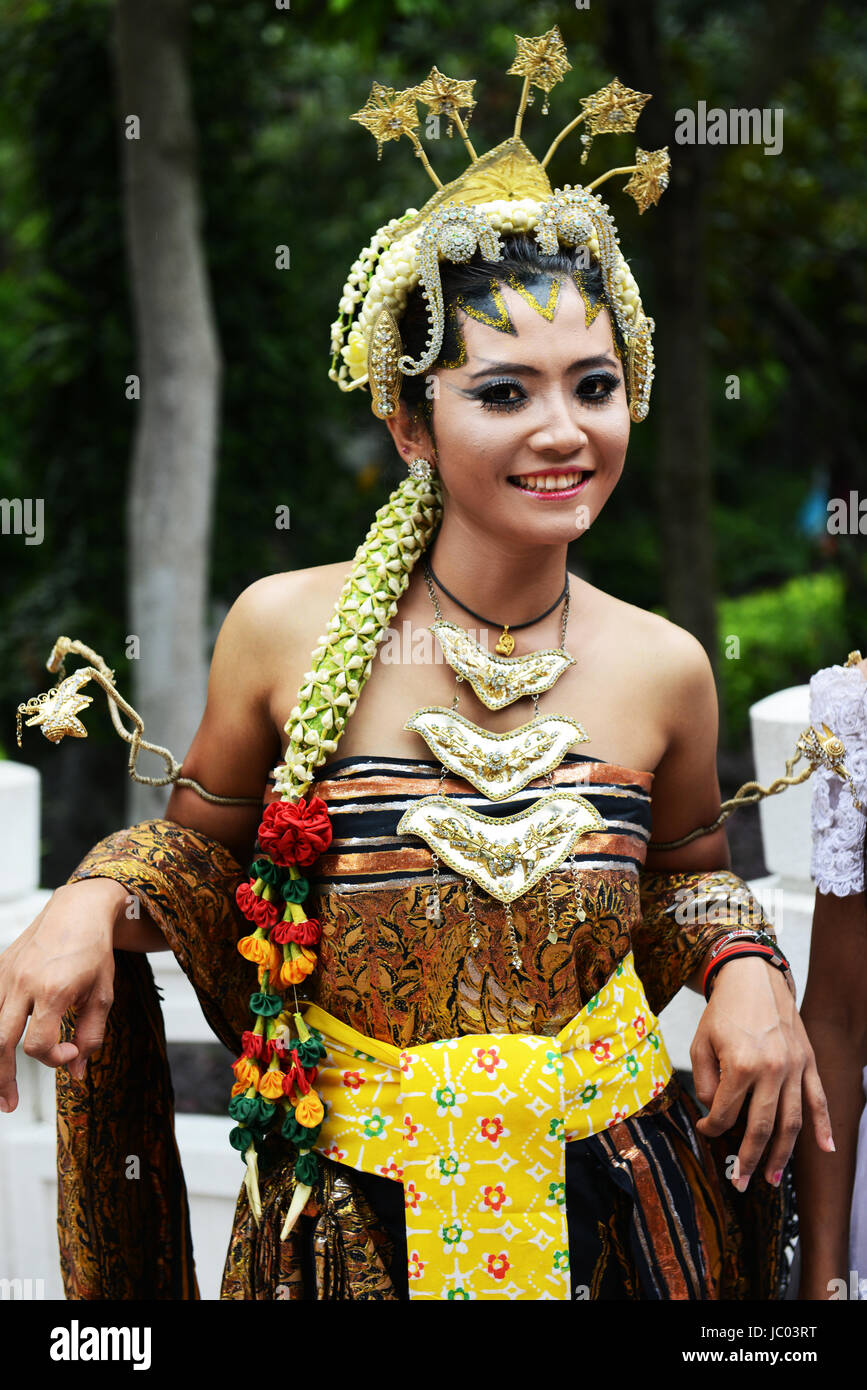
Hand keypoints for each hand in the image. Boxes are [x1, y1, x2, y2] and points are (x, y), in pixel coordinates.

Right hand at [0, 879, 125, 1112]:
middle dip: (2, 1078)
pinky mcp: (0, 970)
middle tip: (8, 1105)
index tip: (72, 1052)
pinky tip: (2, 1050)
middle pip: (0, 1042)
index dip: (54, 1058)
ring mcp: (7, 976)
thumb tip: (76, 1072)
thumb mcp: (103, 994)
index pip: (38, 1044)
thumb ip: (91, 1035)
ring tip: (0, 1088)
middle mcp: (23, 984)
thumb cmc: (94, 952)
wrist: (77, 910)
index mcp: (52, 990)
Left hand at [690, 956, 833, 1188]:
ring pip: (791, 1122)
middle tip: (740, 1182)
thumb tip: (713, 1111)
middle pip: (760, 1127)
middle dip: (748, 1159)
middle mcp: (772, 1070)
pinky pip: (818, 1100)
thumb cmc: (724, 1011)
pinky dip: (824, 1126)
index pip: (725, 1113)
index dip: (711, 1127)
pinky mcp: (808, 1063)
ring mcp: (794, 1068)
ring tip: (772, 1179)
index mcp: (741, 1065)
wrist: (754, 977)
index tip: (706, 1130)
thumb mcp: (700, 1043)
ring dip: (782, 1154)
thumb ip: (703, 1081)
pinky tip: (826, 1149)